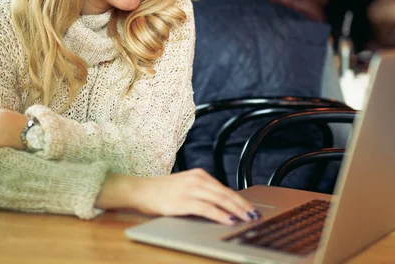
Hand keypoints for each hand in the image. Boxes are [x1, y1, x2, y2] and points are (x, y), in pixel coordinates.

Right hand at [97, 169, 259, 224]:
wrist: (140, 190)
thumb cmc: (161, 191)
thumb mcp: (185, 186)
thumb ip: (201, 192)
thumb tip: (220, 205)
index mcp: (199, 175)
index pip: (224, 188)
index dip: (239, 199)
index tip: (250, 208)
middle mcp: (197, 179)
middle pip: (225, 193)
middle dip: (242, 205)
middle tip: (254, 214)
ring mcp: (190, 189)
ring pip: (220, 200)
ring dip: (236, 210)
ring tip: (247, 218)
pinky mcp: (184, 201)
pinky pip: (207, 208)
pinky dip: (220, 215)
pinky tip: (229, 220)